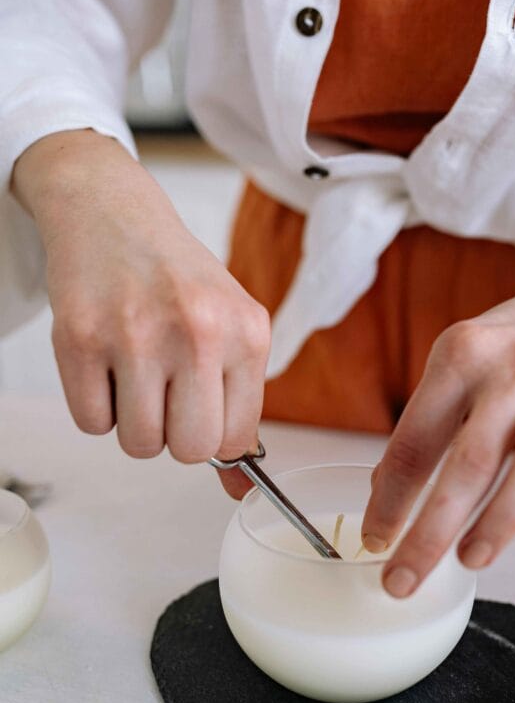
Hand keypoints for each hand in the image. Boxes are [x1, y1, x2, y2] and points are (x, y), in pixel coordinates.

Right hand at [12, 130, 269, 497]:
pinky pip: (92, 424)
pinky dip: (95, 406)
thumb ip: (238, 408)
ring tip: (135, 374)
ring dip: (133, 423)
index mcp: (246, 332)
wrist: (113, 213)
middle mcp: (197, 331)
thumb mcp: (229, 330)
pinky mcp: (79, 337)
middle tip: (165, 397)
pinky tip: (105, 362)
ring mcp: (136, 333)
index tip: (200, 417)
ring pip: (138, 444)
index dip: (214, 439)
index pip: (237, 438)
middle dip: (174, 437)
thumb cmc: (176, 279)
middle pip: (190, 450)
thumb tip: (239, 489)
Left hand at [362, 232, 514, 596]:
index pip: (415, 440)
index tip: (375, 541)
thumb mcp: (447, 375)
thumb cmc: (498, 358)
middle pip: (472, 457)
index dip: (391, 499)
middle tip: (406, 577)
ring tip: (472, 558)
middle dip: (434, 529)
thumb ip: (421, 433)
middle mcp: (512, 367)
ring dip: (505, 516)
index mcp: (459, 357)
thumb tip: (383, 499)